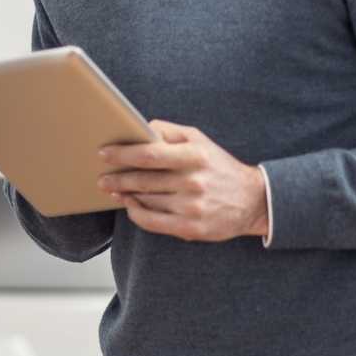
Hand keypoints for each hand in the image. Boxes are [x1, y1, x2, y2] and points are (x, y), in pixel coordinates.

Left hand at [98, 120, 268, 241]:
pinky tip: (130, 205)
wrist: (254, 201)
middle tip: (101, 178)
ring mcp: (192, 206)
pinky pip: (152, 221)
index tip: (104, 153)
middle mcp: (193, 181)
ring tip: (113, 189)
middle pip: (142, 180)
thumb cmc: (219, 167)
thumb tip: (140, 128)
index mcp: (195, 156)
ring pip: (145, 200)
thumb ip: (169, 131)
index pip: (149, 154)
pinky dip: (136, 213)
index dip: (122, 154)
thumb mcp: (199, 140)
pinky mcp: (191, 228)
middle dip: (116, 178)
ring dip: (124, 195)